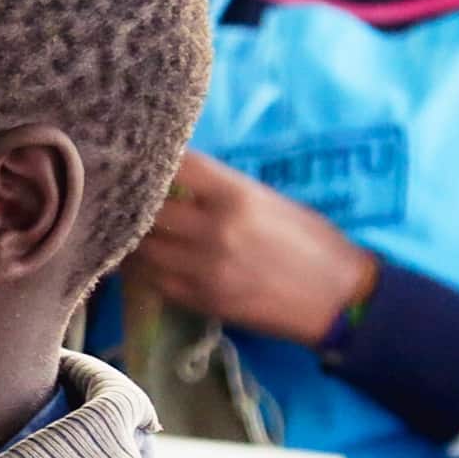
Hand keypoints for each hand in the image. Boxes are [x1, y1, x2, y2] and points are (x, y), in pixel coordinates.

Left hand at [128, 151, 379, 346]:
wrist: (338, 299)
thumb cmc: (312, 242)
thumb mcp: (270, 202)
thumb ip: (222, 190)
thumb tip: (178, 181)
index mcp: (236, 196)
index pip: (176, 167)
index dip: (152, 160)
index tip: (139, 158)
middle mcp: (213, 230)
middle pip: (147, 208)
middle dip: (133, 201)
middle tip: (120, 196)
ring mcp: (202, 268)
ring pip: (142, 248)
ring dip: (131, 237)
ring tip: (125, 228)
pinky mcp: (198, 300)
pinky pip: (152, 279)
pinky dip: (142, 267)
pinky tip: (140, 259)